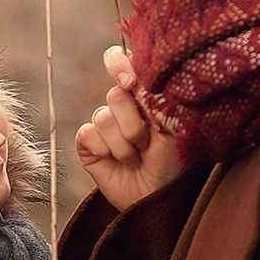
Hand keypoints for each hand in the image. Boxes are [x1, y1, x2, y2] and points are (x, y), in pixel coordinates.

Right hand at [74, 48, 183, 211]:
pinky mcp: (88, 144)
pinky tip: (117, 162)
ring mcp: (103, 125)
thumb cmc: (171, 161)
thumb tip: (134, 76)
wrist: (156, 196)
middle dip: (134, 124)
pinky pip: (88, 134)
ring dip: (124, 144)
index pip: (123, 62)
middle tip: (148, 144)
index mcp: (143, 94)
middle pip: (115, 95)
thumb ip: (155, 98)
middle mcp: (121, 106)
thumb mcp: (171, 126)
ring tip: (137, 157)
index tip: (131, 83)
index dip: (120, 66)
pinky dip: (105, 150)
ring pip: (103, 117)